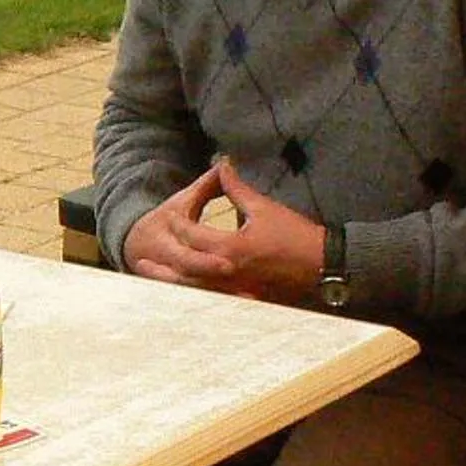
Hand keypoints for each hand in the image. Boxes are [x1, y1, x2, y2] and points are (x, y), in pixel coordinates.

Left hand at [123, 159, 323, 300]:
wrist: (324, 264)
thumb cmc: (295, 235)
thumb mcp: (263, 208)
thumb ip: (237, 188)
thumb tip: (222, 165)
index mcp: (230, 248)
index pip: (192, 236)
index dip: (178, 225)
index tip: (168, 216)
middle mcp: (229, 272)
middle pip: (185, 271)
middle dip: (161, 267)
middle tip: (140, 262)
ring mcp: (237, 288)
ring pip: (196, 291)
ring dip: (173, 286)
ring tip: (154, 283)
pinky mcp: (246, 298)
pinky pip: (213, 300)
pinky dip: (196, 297)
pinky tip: (186, 295)